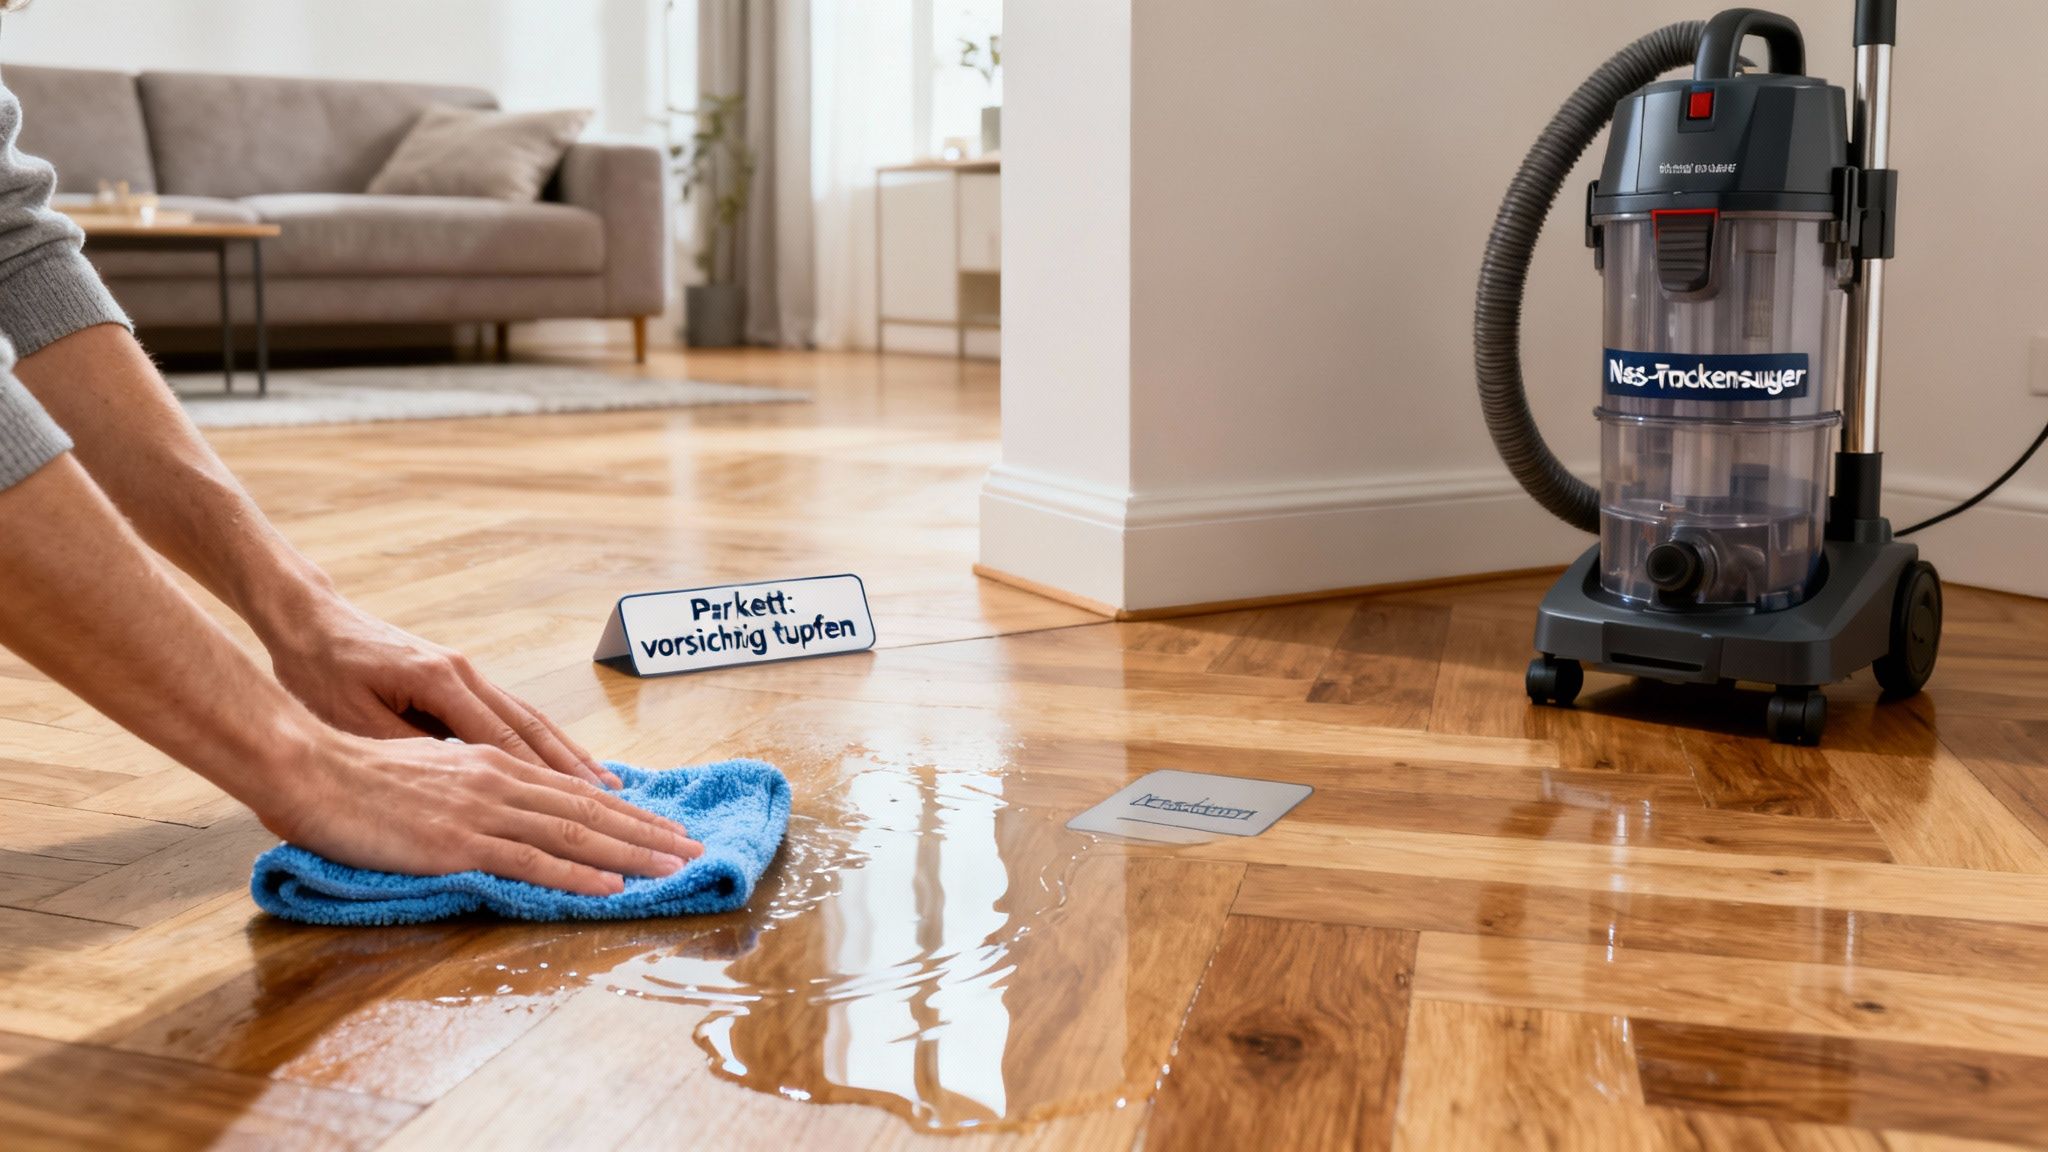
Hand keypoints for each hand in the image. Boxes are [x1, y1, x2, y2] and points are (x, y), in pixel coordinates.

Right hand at [263, 727, 702, 894]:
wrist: (305, 765)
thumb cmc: (350, 772)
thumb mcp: (422, 774)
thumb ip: (463, 789)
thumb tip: (490, 812)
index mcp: (489, 763)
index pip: (571, 790)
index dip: (622, 809)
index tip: (660, 824)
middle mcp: (497, 779)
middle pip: (588, 809)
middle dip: (646, 831)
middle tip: (692, 848)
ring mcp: (481, 810)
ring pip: (574, 833)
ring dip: (632, 853)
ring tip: (675, 867)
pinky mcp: (459, 841)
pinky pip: (531, 861)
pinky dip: (577, 874)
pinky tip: (611, 886)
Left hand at [265, 597, 619, 788]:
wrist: (310, 621)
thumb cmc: (321, 671)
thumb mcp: (353, 718)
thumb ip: (407, 750)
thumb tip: (458, 788)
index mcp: (440, 681)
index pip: (502, 739)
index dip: (543, 778)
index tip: (580, 810)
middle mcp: (465, 672)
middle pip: (533, 727)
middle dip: (575, 768)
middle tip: (616, 801)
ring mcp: (466, 671)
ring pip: (530, 718)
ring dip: (569, 754)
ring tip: (607, 786)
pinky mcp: (459, 677)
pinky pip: (513, 713)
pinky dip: (544, 741)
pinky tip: (563, 761)